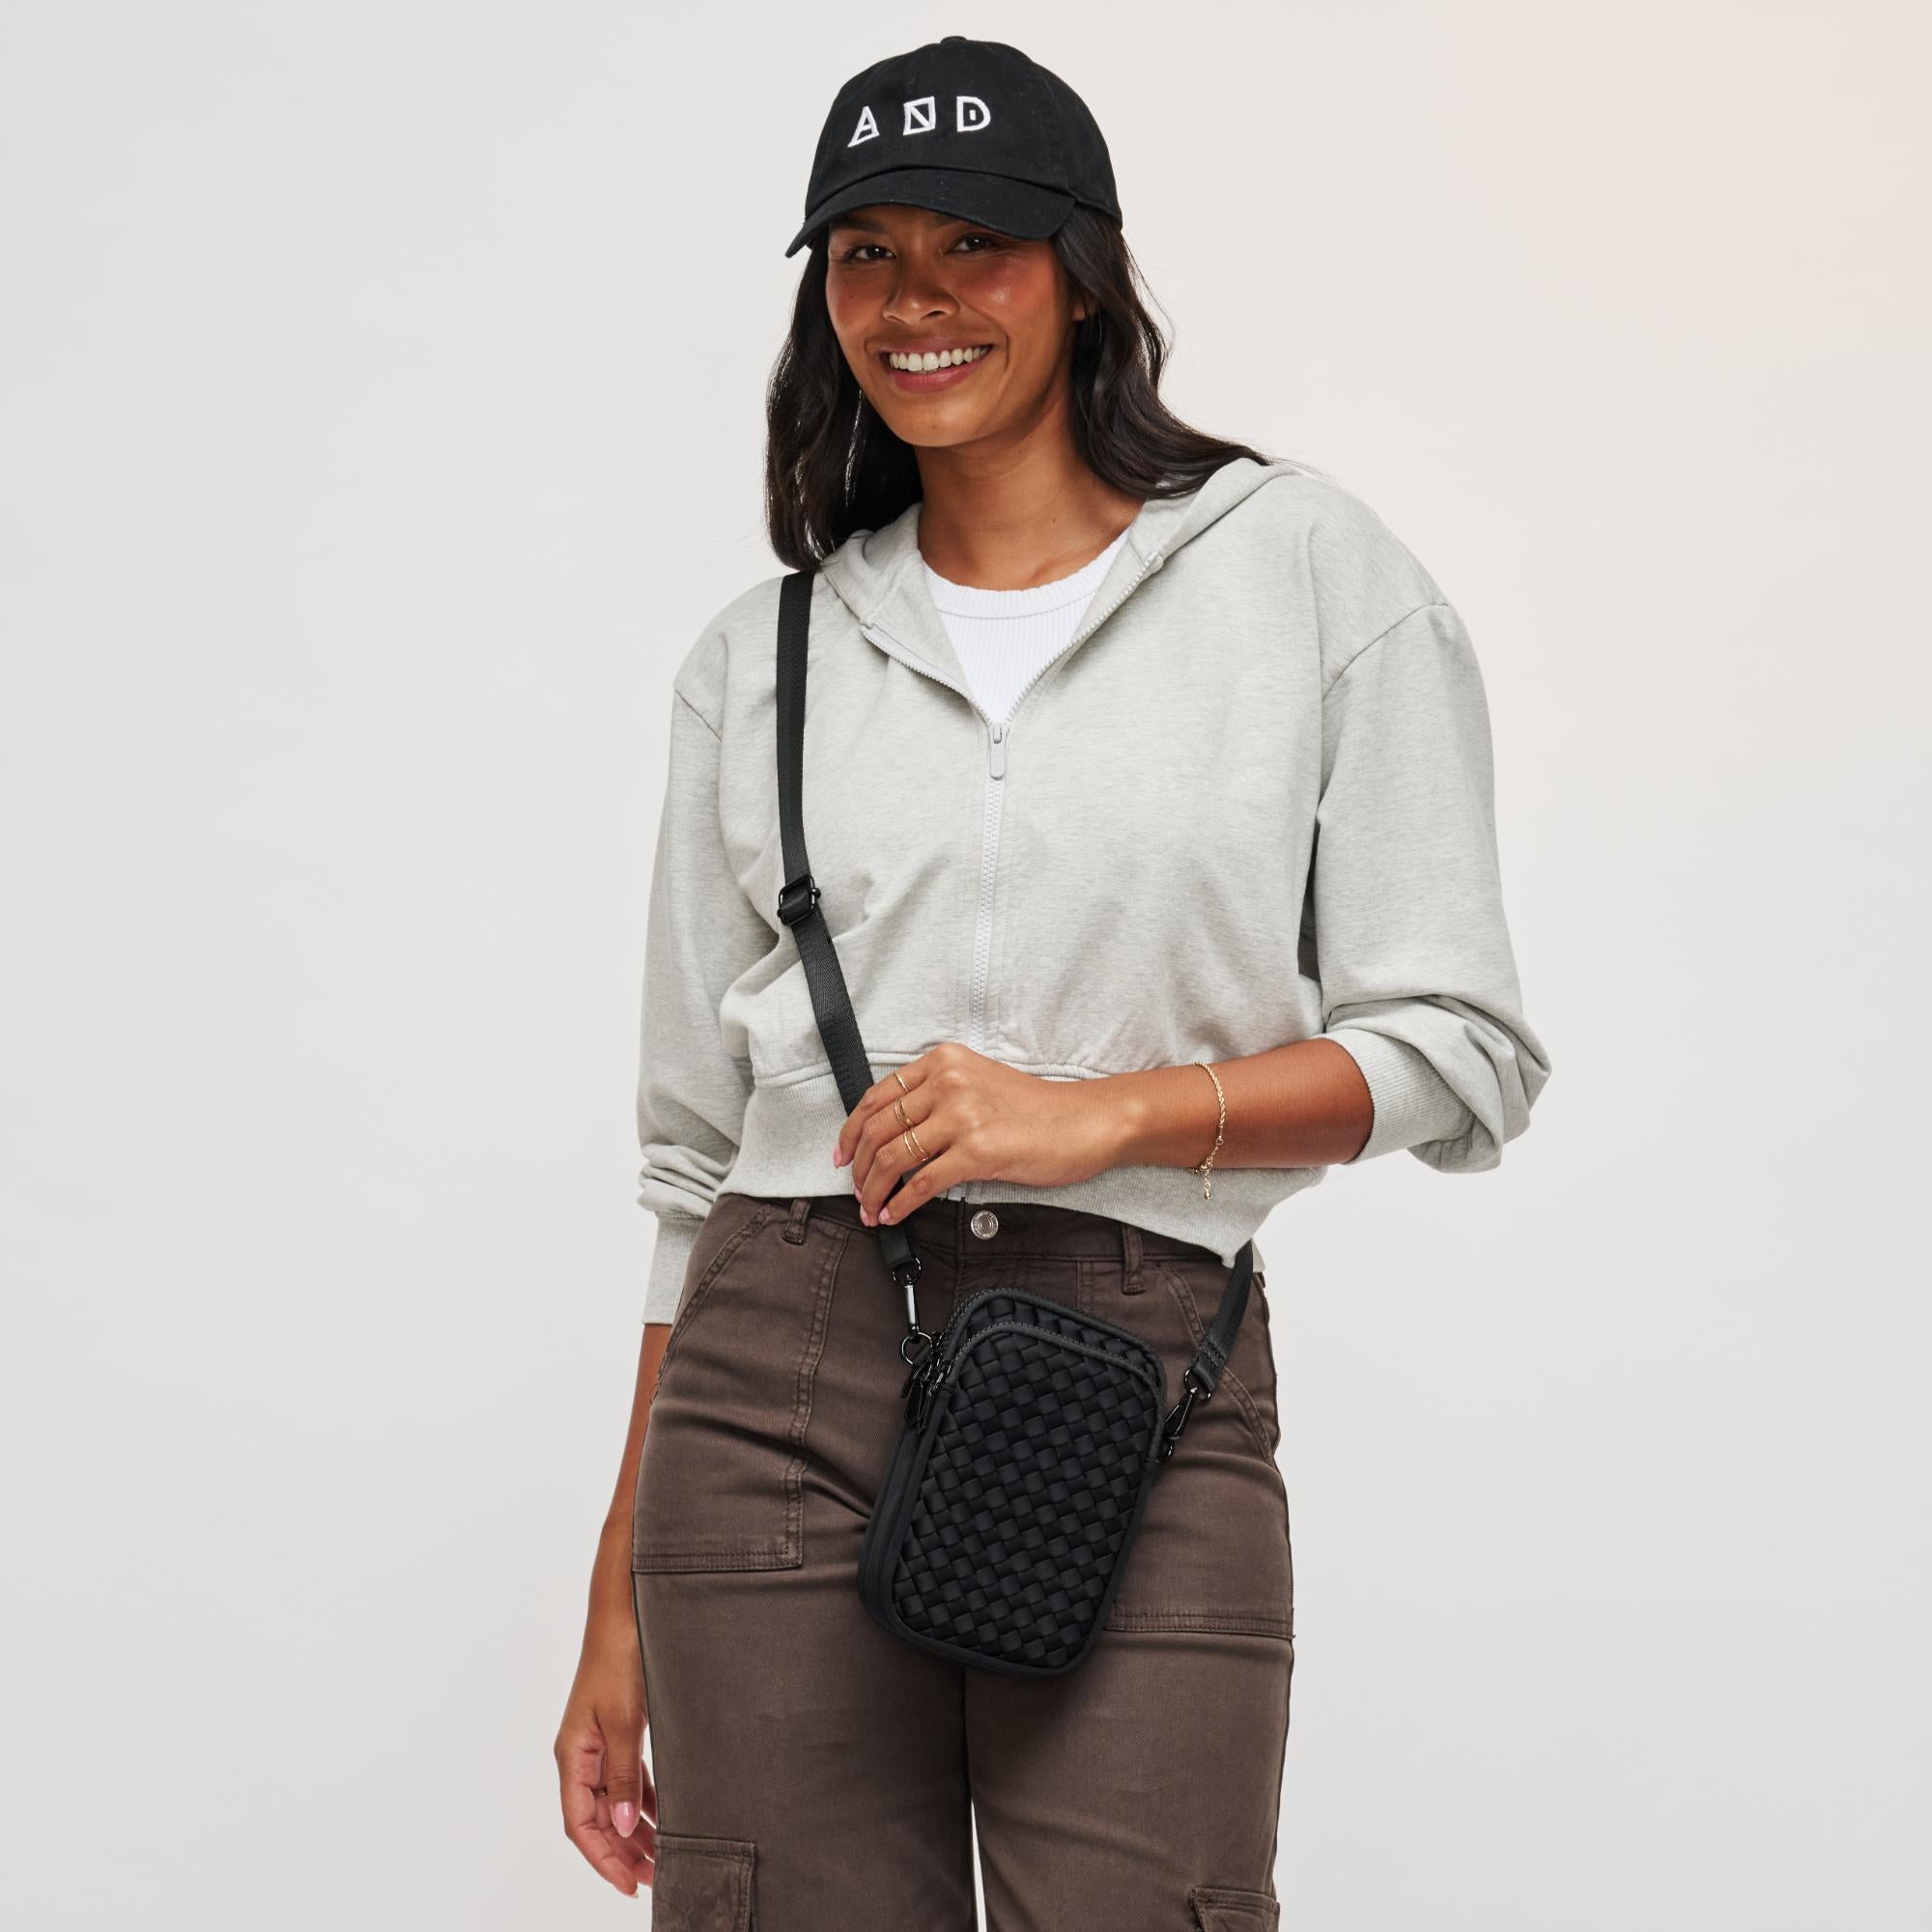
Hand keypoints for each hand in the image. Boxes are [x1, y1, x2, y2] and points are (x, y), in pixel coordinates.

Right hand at [554, 1616, 656, 1895]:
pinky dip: (643, 1800)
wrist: (623, 1613)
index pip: (581, 1824)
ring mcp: (598, 1744)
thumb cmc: (618, 1659)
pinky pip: (626, 1778)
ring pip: (613, 1801)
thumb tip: (626, 1825)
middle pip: (597, 1819)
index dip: (603, 1858)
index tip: (628, 1884)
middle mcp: (580, 1755)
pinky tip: (663, 1817)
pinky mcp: (616, 1731)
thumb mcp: (625, 1722)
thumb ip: (624, 1776)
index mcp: (572, 1756)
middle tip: (653, 1880)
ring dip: (634, 1831)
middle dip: (622, 1853)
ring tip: (661, 1857)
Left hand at [832, 1042, 1122, 1223]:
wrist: (1084, 1122)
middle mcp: (948, 1083)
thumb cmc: (1037, 1109)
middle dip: (858, 1168)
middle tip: (856, 1190)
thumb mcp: (979, 1083)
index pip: (877, 1097)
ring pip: (892, 1158)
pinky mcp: (977, 1151)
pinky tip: (895, 1214)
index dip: (851, 1131)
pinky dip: (899, 1205)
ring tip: (872, 1208)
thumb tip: (892, 1134)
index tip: (842, 1154)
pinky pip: (921, 1184)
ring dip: (874, 1190)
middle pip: (878, 1129)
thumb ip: (937, 1097)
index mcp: (944, 1062)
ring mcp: (962, 1116)